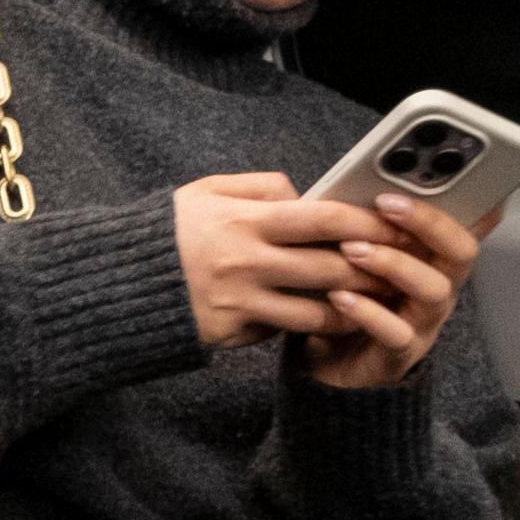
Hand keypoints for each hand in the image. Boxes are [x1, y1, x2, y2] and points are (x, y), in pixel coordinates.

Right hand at [171, 172, 396, 347]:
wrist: (117, 283)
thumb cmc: (168, 232)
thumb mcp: (206, 192)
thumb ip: (259, 187)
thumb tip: (304, 194)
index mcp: (245, 221)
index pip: (324, 218)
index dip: (367, 222)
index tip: (394, 225)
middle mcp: (247, 262)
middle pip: (332, 268)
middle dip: (374, 269)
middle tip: (402, 266)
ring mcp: (241, 302)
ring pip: (317, 311)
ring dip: (354, 306)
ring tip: (378, 299)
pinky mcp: (232, 333)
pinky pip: (283, 331)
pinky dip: (311, 326)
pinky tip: (334, 320)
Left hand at [302, 190, 491, 390]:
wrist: (328, 362)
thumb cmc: (349, 298)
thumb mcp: (358, 253)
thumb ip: (368, 223)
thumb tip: (359, 177)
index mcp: (434, 261)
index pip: (467, 225)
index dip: (473, 202)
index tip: (453, 173)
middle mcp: (438, 289)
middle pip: (461, 252)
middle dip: (428, 223)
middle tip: (387, 203)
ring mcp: (423, 323)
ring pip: (433, 290)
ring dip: (394, 264)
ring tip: (353, 249)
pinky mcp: (398, 355)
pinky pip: (395, 334)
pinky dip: (369, 313)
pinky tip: (341, 296)